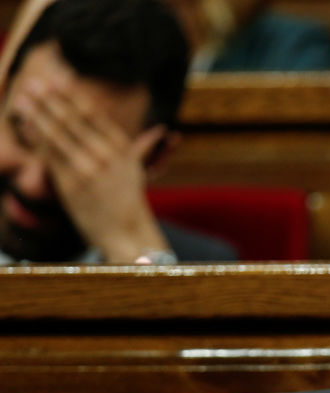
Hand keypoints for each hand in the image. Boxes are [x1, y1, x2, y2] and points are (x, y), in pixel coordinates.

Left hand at [16, 77, 169, 261]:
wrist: (127, 234)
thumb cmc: (129, 202)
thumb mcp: (137, 170)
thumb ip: (142, 147)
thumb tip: (165, 132)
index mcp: (123, 149)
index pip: (94, 115)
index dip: (74, 96)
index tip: (60, 80)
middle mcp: (106, 156)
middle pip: (73, 120)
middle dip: (52, 99)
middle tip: (35, 82)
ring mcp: (87, 169)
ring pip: (58, 135)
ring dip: (38, 114)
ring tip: (24, 99)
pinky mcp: (71, 184)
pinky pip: (49, 156)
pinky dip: (37, 138)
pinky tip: (27, 125)